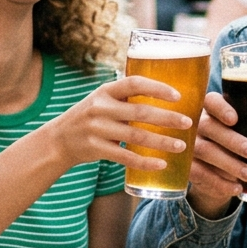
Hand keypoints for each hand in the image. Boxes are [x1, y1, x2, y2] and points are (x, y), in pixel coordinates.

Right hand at [52, 75, 190, 180]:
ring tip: (181, 146)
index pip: (134, 83)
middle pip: (140, 112)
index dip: (157, 88)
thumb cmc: (89, 118)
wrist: (58, 140)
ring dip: (162, 142)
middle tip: (189, 123)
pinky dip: (145, 162)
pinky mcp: (95, 149)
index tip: (178, 96)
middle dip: (167, 118)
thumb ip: (126, 97)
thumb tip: (165, 95)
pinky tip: (161, 164)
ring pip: (136, 136)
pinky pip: (125, 157)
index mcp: (105, 91)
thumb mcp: (102, 100)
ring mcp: (97, 129)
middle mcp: (100, 107)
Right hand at [182, 89, 246, 218]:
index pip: (211, 100)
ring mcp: (190, 144)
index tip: (236, 119)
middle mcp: (198, 123)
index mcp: (214, 108)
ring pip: (203, 151)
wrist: (217, 169)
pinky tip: (235, 189)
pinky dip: (218, 183)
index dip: (221, 108)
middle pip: (208, 126)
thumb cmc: (241, 139)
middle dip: (231, 139)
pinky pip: (198, 173)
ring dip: (227, 164)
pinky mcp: (188, 166)